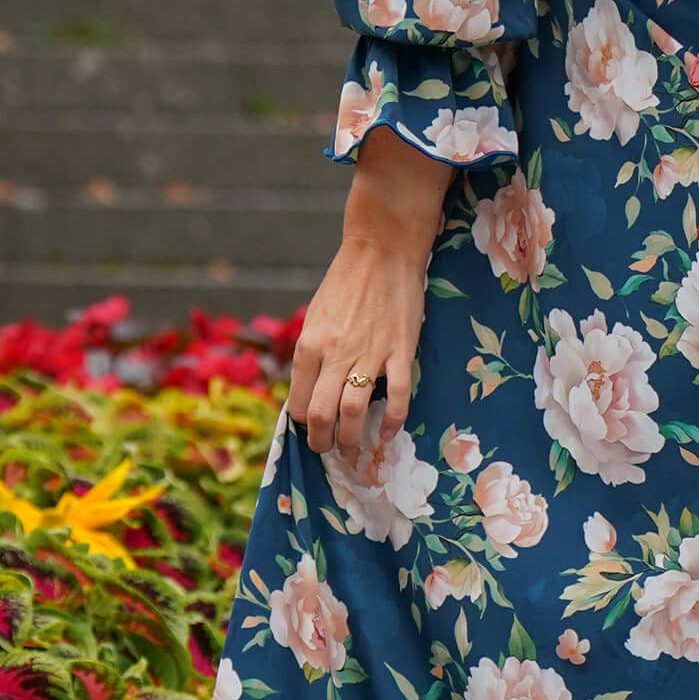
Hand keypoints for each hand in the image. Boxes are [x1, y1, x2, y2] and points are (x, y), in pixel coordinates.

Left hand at [289, 126, 451, 453]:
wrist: (383, 249)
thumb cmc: (345, 280)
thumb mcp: (316, 316)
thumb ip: (312, 352)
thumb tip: (309, 388)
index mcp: (309, 345)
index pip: (298, 402)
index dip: (301, 423)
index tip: (309, 428)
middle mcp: (335, 354)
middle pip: (321, 415)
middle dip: (321, 442)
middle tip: (328, 450)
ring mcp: (370, 354)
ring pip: (355, 413)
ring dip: (352, 440)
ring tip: (353, 450)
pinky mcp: (400, 350)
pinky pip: (397, 397)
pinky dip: (392, 422)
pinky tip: (387, 433)